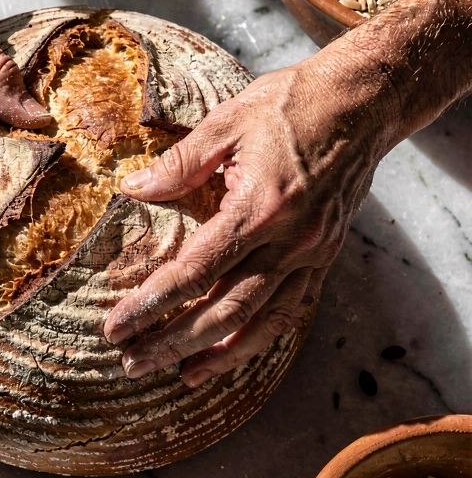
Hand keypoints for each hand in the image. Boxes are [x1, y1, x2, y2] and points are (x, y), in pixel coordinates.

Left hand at [103, 51, 391, 387]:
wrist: (361, 102)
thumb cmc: (291, 104)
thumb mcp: (227, 122)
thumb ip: (178, 164)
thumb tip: (132, 189)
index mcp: (259, 205)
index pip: (194, 270)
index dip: (151, 304)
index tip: (117, 326)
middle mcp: (290, 239)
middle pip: (224, 309)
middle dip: (174, 342)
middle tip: (132, 362)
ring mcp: (313, 253)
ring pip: (261, 321)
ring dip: (218, 354)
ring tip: (179, 376)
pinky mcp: (324, 256)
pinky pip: (291, 310)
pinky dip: (259, 338)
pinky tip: (230, 352)